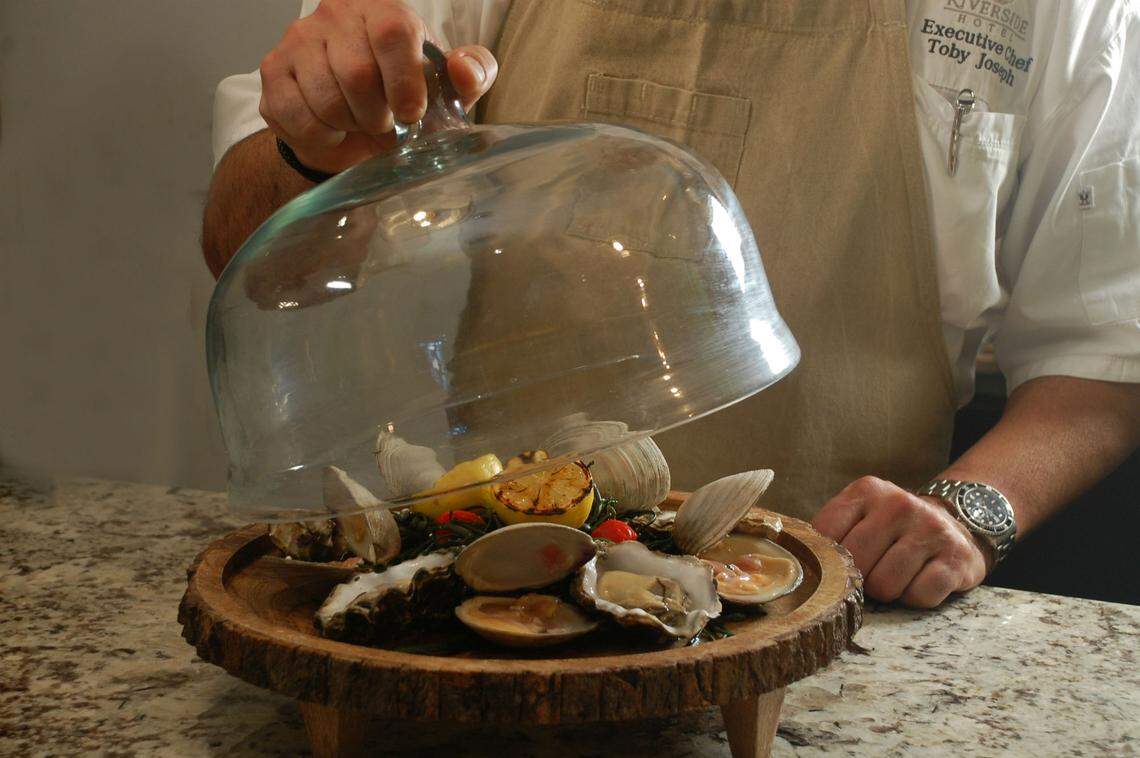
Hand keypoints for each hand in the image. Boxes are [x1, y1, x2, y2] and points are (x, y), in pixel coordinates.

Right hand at [259, 0, 497, 173]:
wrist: (352, 125)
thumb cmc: (402, 97)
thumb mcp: (446, 88)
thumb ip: (470, 74)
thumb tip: (466, 68)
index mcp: (383, 9)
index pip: (391, 32)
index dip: (404, 81)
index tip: (411, 114)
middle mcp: (335, 14)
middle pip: (356, 73)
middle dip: (378, 116)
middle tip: (386, 126)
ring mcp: (298, 40)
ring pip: (326, 99)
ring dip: (351, 127)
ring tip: (360, 124)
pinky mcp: (273, 73)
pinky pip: (298, 116)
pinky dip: (322, 135)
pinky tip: (333, 128)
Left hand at [812, 476, 988, 607]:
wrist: (957, 525)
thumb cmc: (894, 529)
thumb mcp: (861, 515)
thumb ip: (831, 531)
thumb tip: (795, 564)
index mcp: (866, 491)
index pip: (826, 534)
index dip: (828, 559)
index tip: (839, 563)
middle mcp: (899, 504)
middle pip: (857, 564)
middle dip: (860, 579)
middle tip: (874, 571)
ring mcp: (930, 529)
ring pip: (885, 585)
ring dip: (889, 591)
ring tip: (899, 575)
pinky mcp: (956, 558)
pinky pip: (920, 596)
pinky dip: (916, 598)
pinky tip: (921, 580)